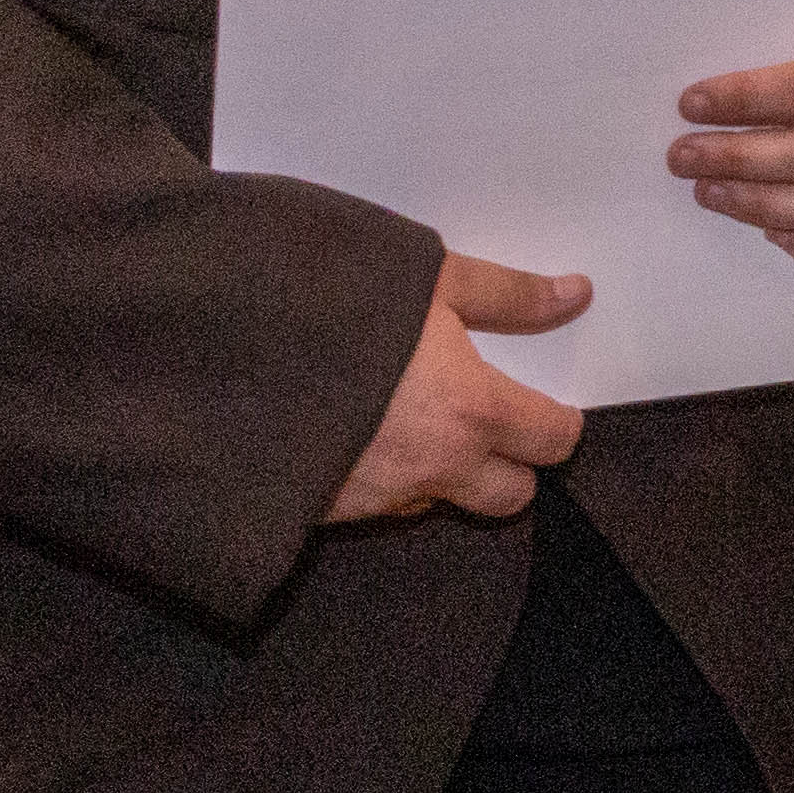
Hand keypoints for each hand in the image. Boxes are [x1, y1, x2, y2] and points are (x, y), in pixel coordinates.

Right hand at [326, 251, 588, 524]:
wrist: (218, 355)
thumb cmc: (334, 304)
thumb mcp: (429, 278)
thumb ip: (507, 294)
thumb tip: (576, 295)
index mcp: (472, 413)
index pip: (552, 442)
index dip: (557, 421)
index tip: (545, 402)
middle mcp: (434, 469)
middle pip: (509, 496)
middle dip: (510, 464)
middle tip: (487, 418)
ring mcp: (377, 500)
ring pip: (439, 503)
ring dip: (442, 473)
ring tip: (412, 417)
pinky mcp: (325, 515)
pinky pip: (378, 508)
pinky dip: (383, 479)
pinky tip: (359, 433)